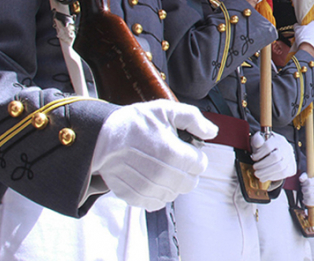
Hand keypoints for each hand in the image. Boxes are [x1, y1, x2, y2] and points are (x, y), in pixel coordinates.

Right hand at [91, 100, 217, 210]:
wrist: (101, 137)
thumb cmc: (134, 123)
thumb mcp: (166, 110)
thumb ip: (193, 119)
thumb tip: (212, 132)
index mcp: (174, 154)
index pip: (200, 165)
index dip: (195, 155)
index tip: (185, 149)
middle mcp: (162, 175)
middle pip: (190, 183)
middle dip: (186, 170)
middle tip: (174, 158)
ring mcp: (148, 188)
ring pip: (174, 194)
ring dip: (172, 183)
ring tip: (160, 167)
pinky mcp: (134, 197)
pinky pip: (157, 203)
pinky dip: (157, 194)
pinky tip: (151, 179)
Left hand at [250, 132, 295, 181]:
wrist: (278, 152)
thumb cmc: (266, 147)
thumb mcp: (260, 140)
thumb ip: (257, 140)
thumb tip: (258, 143)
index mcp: (278, 140)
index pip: (268, 146)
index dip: (259, 154)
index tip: (253, 157)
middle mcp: (286, 148)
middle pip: (275, 157)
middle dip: (262, 164)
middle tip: (255, 167)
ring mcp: (290, 158)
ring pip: (280, 167)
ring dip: (266, 172)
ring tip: (258, 174)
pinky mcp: (292, 167)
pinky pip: (283, 174)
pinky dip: (272, 177)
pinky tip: (265, 177)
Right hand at [293, 22, 313, 56]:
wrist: (307, 48)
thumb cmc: (303, 38)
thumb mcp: (297, 29)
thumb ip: (297, 26)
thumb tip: (296, 25)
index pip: (311, 23)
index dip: (307, 26)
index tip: (304, 29)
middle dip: (310, 32)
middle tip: (305, 35)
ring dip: (312, 38)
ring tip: (306, 41)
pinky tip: (309, 45)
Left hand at [299, 172, 313, 206]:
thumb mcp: (310, 176)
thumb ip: (304, 176)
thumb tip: (301, 179)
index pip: (309, 182)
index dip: (304, 183)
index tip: (303, 184)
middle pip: (309, 189)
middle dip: (303, 190)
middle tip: (303, 190)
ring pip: (310, 197)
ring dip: (304, 196)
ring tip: (304, 195)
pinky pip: (313, 203)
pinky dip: (307, 202)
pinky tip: (304, 200)